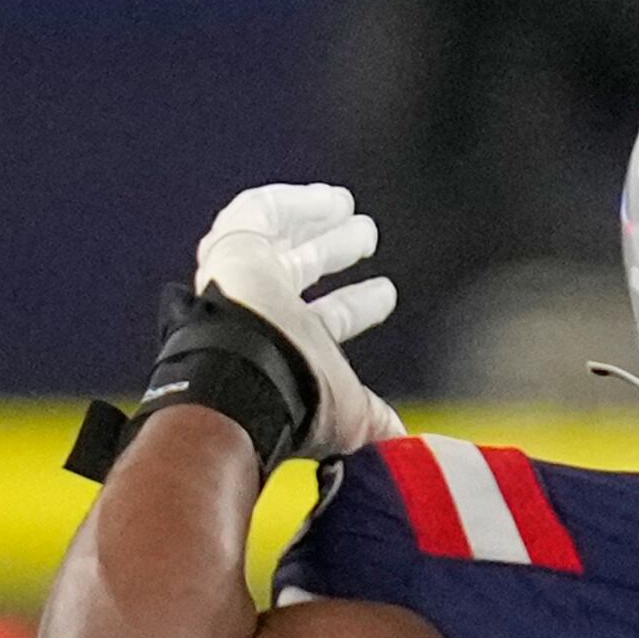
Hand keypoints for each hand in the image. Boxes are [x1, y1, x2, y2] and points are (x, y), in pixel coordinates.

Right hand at [193, 184, 402, 460]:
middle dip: (333, 251)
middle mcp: (265, 312)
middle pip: (302, 270)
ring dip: (313, 220)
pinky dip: (290, 203)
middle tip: (366, 234)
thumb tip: (407, 440)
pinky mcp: (230, 250)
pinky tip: (322, 196)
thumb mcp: (352, 418)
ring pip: (279, 238)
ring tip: (345, 204)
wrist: (249, 381)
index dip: (358, 306)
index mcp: (293, 348)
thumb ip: (379, 424)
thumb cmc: (298, 401)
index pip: (328, 319)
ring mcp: (243, 279)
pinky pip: (255, 213)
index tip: (387, 293)